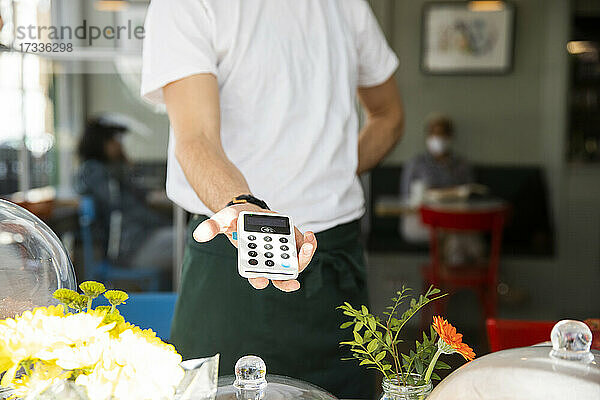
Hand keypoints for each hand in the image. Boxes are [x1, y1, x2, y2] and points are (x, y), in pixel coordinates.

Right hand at [192, 203, 316, 291]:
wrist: (248, 211)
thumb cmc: (234, 220)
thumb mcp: (222, 220)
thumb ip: (212, 227)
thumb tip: (200, 235)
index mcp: (251, 263)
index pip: (256, 278)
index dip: (260, 281)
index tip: (263, 279)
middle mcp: (269, 263)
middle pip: (280, 279)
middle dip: (288, 281)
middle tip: (295, 282)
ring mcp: (282, 255)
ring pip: (296, 265)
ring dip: (304, 258)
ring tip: (308, 246)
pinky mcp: (293, 244)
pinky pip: (303, 250)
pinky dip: (309, 245)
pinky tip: (310, 236)